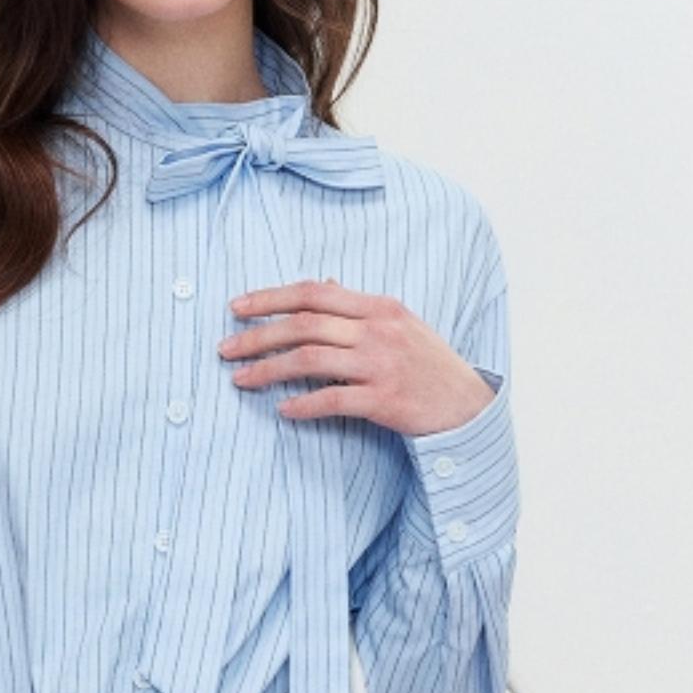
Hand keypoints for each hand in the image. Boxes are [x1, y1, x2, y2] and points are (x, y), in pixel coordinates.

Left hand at [217, 278, 492, 433]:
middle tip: (225, 348)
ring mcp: (381, 364)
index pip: (314, 292)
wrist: (467, 407)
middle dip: (258, 335)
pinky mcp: (384, 399)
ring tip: (240, 379)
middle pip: (304, 324)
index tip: (238, 307)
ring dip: (268, 368)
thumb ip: (360, 307)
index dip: (270, 297)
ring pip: (310, 359)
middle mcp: (378, 330)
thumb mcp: (400, 324)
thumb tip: (326, 282)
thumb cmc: (428, 366)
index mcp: (379, 306)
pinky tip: (282, 410)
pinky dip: (303, 404)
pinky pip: (332, 399)